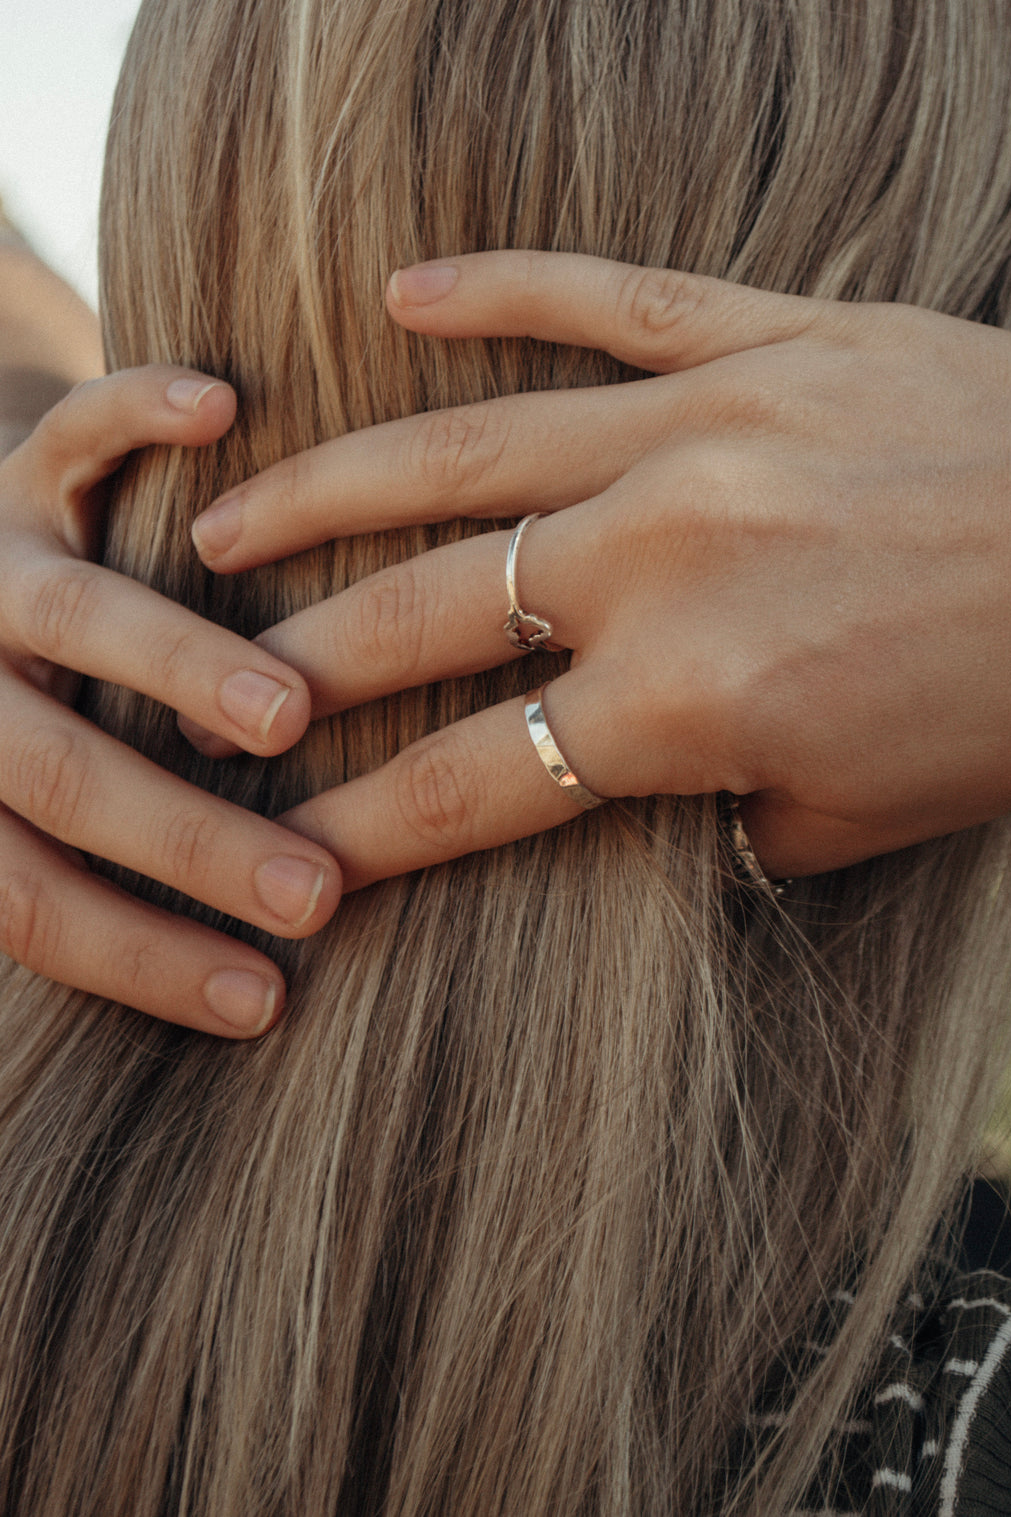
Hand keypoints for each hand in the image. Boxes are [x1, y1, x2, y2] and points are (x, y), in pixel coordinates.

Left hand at [0, 367, 340, 1033]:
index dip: (141, 961)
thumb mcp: (8, 811)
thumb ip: (64, 874)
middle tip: (312, 894)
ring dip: (179, 665)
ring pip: (73, 616)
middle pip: (61, 777)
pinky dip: (134, 412)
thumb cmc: (10, 735)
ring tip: (286, 713)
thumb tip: (227, 998)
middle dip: (187, 846)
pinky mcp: (16, 466)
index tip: (262, 1004)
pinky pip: (70, 430)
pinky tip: (219, 406)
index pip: (31, 900)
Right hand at [188, 250, 1010, 885]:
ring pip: (465, 449)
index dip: (362, 823)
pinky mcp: (767, 334)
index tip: (287, 843)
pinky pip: (604, 298)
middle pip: (423, 612)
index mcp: (687, 700)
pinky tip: (403, 295)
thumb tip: (632, 807)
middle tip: (217, 676)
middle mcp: (661, 556)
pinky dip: (498, 289)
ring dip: (330, 487)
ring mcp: (704, 427)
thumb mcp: (859, 813)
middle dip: (300, 660)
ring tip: (228, 515)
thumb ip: (717, 815)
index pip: (470, 779)